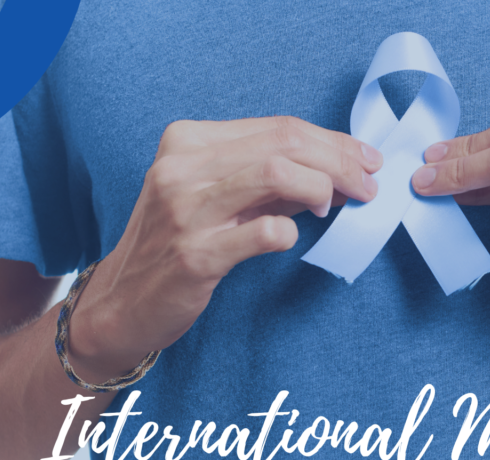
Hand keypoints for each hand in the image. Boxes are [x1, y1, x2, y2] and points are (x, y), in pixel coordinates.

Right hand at [68, 116, 382, 380]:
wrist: (122, 302)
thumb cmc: (176, 243)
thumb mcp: (216, 196)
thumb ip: (267, 178)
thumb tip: (336, 168)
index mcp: (187, 141)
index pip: (278, 127)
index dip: (333, 142)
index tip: (365, 160)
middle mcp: (182, 167)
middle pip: (284, 145)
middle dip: (340, 162)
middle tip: (367, 185)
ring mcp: (185, 209)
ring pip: (277, 174)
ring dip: (321, 189)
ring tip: (332, 208)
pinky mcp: (195, 255)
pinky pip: (263, 231)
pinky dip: (289, 231)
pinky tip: (289, 236)